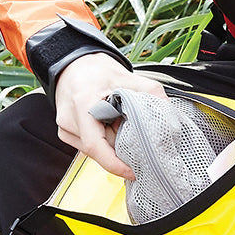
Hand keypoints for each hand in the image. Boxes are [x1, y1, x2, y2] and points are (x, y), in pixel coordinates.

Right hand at [53, 53, 165, 178]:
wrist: (73, 63)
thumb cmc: (96, 69)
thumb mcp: (126, 76)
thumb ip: (150, 92)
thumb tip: (168, 111)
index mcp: (82, 105)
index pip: (96, 146)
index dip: (115, 164)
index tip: (133, 171)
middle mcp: (69, 120)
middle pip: (99, 151)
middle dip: (120, 150)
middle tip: (137, 141)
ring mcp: (65, 129)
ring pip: (95, 151)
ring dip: (112, 143)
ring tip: (119, 123)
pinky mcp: (67, 133)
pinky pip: (89, 146)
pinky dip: (104, 139)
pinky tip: (109, 125)